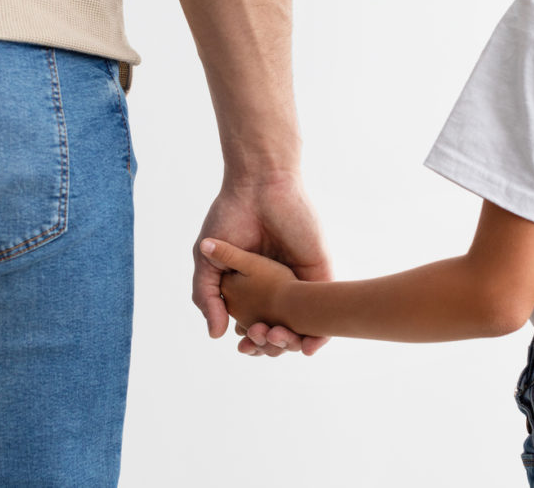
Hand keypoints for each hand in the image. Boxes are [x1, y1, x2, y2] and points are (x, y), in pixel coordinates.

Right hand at [193, 172, 331, 355]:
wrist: (257, 185)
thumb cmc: (230, 216)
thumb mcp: (208, 261)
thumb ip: (207, 297)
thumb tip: (216, 335)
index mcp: (253, 287)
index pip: (255, 326)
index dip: (250, 343)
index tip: (243, 347)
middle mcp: (279, 287)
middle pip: (280, 330)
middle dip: (270, 346)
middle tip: (257, 343)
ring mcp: (300, 280)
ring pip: (303, 325)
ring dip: (292, 344)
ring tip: (275, 340)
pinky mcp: (319, 271)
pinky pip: (326, 310)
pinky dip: (319, 335)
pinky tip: (307, 348)